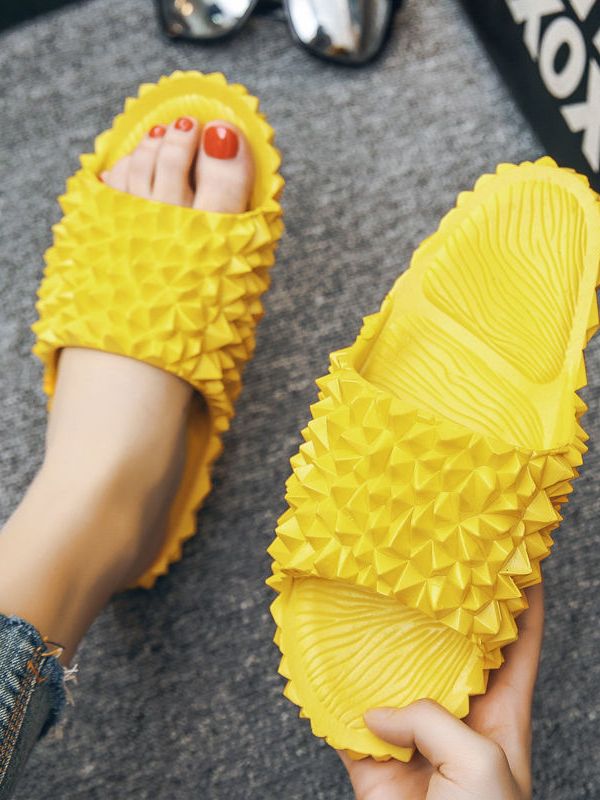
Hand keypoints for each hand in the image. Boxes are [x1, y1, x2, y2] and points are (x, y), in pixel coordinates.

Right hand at [341, 584, 543, 799]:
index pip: (518, 647)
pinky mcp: (375, 765)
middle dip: (438, 614)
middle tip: (422, 571)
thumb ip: (432, 719)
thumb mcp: (479, 761)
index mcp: (501, 718)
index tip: (509, 561)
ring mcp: (415, 743)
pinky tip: (323, 664)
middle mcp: (458, 721)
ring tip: (364, 605)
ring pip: (392, 682)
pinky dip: (332, 697)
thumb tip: (376, 713)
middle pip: (449, 653)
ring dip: (377, 651)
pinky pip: (347, 723)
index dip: (519, 605)